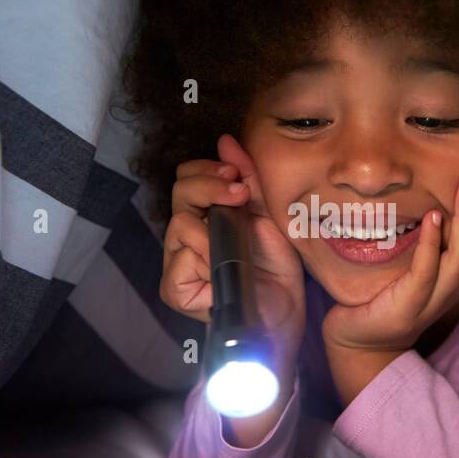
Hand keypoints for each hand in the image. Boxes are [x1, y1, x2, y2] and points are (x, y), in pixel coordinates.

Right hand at [161, 133, 305, 373]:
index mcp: (207, 214)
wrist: (283, 316)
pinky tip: (221, 266)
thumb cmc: (277, 270)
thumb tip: (226, 140)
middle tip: (238, 195)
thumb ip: (247, 178)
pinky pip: (179, 260)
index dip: (208, 170)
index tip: (237, 177)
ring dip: (212, 226)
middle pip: (179, 191)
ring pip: (179, 224)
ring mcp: (178, 262)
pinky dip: (202, 257)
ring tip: (237, 239)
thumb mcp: (268, 216)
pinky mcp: (175, 289)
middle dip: (208, 186)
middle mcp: (187, 235)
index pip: (188, 176)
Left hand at [322, 163, 458, 354]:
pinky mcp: (408, 307)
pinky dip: (431, 243)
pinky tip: (431, 215)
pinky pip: (426, 273)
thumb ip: (437, 237)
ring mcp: (434, 300)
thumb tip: (442, 192)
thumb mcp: (421, 262)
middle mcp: (456, 289)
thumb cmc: (390, 293)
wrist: (361, 340)